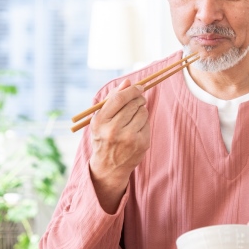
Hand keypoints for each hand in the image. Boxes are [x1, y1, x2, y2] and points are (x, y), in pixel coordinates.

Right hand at [89, 79, 150, 212]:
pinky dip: (144, 121)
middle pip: (133, 103)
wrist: (108, 166)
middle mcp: (113, 130)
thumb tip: (127, 81)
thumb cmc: (103, 137)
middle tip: (138, 99)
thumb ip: (112, 98)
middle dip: (138, 98)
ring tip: (133, 116)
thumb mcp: (100, 119)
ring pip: (143, 111)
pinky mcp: (141, 144)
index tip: (138, 87)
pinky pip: (148, 122)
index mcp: (100, 122)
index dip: (131, 90)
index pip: (119, 98)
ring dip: (141, 109)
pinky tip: (136, 128)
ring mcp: (129, 138)